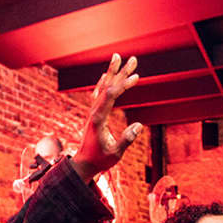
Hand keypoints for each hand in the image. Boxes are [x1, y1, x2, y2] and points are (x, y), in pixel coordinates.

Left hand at [72, 54, 141, 181]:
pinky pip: (99, 95)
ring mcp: (93, 112)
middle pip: (108, 87)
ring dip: (113, 73)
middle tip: (133, 59)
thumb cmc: (99, 161)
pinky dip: (104, 83)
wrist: (84, 164)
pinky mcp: (94, 115)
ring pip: (103, 88)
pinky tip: (106, 75)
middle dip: (121, 72)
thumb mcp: (115, 154)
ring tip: (120, 58)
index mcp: (99, 119)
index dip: (123, 85)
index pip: (111, 96)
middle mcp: (94, 112)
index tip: (136, 76)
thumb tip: (139, 126)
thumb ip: (126, 140)